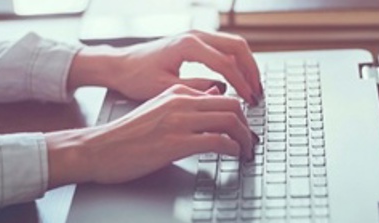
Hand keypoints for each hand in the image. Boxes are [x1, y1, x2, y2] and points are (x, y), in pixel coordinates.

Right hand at [45, 85, 257, 186]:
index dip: (240, 114)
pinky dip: (232, 149)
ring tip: (245, 151)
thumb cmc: (126, 134)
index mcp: (176, 92)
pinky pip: (217, 141)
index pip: (222, 96)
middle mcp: (180, 102)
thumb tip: (213, 96)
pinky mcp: (175, 143)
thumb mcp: (158, 108)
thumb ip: (186, 102)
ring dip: (244, 138)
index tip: (244, 129)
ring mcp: (178, 122)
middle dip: (247, 125)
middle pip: (232, 105)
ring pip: (229, 121)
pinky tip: (232, 156)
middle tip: (250, 141)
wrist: (98, 149)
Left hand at [68, 30, 262, 104]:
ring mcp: (196, 36)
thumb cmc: (135, 77)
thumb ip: (194, 90)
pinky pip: (225, 48)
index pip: (225, 63)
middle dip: (251, 71)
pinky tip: (240, 81)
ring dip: (247, 66)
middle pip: (238, 47)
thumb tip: (221, 93)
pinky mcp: (196, 42)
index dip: (241, 83)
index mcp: (188, 45)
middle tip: (258, 94)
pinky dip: (237, 63)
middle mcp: (195, 36)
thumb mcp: (164, 89)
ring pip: (234, 45)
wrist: (120, 65)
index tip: (249, 100)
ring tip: (253, 89)